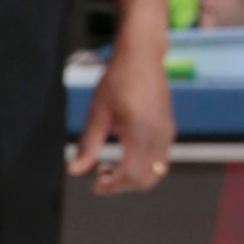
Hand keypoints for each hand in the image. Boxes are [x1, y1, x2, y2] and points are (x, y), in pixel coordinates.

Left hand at [67, 38, 172, 193]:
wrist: (142, 57)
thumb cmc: (118, 80)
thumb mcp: (97, 113)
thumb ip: (87, 145)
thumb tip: (73, 169)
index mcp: (140, 133)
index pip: (131, 175)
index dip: (112, 186)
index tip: (95, 185)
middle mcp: (159, 136)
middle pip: (146, 179)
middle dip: (123, 185)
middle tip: (101, 176)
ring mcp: (167, 133)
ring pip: (156, 171)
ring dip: (134, 176)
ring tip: (110, 165)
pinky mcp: (169, 129)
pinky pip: (160, 158)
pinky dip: (143, 165)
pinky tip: (124, 153)